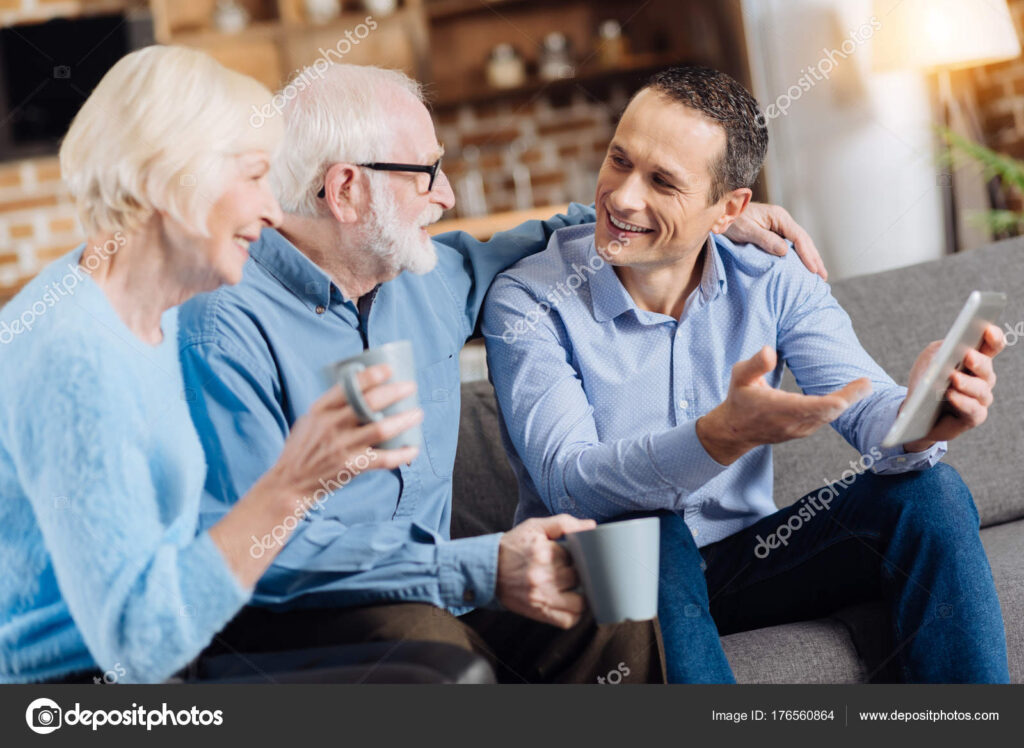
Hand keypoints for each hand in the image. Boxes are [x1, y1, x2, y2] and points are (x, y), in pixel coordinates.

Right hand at [267, 363, 421, 503]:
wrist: (290, 483)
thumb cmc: (302, 448)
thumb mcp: (310, 420)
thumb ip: (332, 407)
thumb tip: (360, 390)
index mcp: (321, 410)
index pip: (348, 386)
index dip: (372, 375)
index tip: (389, 369)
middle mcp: (331, 425)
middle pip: (369, 403)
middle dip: (395, 392)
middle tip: (411, 387)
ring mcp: (342, 447)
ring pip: (381, 429)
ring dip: (404, 420)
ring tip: (418, 413)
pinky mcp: (351, 467)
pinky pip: (383, 459)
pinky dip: (401, 455)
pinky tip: (413, 449)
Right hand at [496, 514, 595, 628]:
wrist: (488, 569)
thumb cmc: (514, 546)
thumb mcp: (535, 527)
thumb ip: (563, 523)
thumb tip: (592, 526)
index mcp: (542, 552)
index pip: (577, 555)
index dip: (577, 554)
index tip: (571, 554)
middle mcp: (541, 576)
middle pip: (579, 576)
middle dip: (578, 572)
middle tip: (570, 569)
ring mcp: (540, 597)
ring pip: (580, 601)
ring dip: (580, 594)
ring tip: (571, 586)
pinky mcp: (538, 612)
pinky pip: (569, 620)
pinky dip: (573, 613)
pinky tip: (567, 601)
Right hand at [696, 346, 870, 464]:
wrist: (734, 430)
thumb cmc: (739, 399)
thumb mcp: (739, 376)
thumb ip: (756, 364)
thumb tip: (771, 350)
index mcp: (780, 408)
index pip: (820, 405)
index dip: (845, 396)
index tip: (862, 383)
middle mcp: (793, 423)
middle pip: (831, 412)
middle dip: (851, 397)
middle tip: (866, 383)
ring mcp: (799, 430)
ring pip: (830, 416)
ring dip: (846, 402)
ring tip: (862, 387)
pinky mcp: (803, 431)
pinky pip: (825, 419)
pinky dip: (837, 408)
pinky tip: (846, 397)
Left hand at [721, 202, 827, 279]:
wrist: (719, 212)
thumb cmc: (730, 220)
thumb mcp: (746, 230)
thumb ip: (765, 240)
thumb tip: (785, 251)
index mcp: (778, 217)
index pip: (799, 237)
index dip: (807, 254)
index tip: (814, 269)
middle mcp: (781, 220)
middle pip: (803, 240)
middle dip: (814, 258)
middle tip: (823, 276)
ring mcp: (778, 226)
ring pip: (799, 243)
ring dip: (809, 257)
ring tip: (818, 274)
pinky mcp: (772, 232)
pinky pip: (790, 244)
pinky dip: (798, 255)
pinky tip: (801, 265)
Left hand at [901, 324, 1003, 451]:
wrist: (915, 412)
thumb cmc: (926, 380)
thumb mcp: (930, 359)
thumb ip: (942, 351)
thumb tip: (950, 350)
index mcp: (976, 359)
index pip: (992, 345)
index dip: (994, 338)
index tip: (988, 329)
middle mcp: (983, 378)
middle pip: (986, 368)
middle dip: (978, 361)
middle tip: (968, 355)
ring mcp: (980, 398)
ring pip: (981, 390)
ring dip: (967, 383)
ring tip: (953, 378)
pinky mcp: (974, 417)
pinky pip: (973, 410)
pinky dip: (962, 402)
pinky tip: (951, 395)